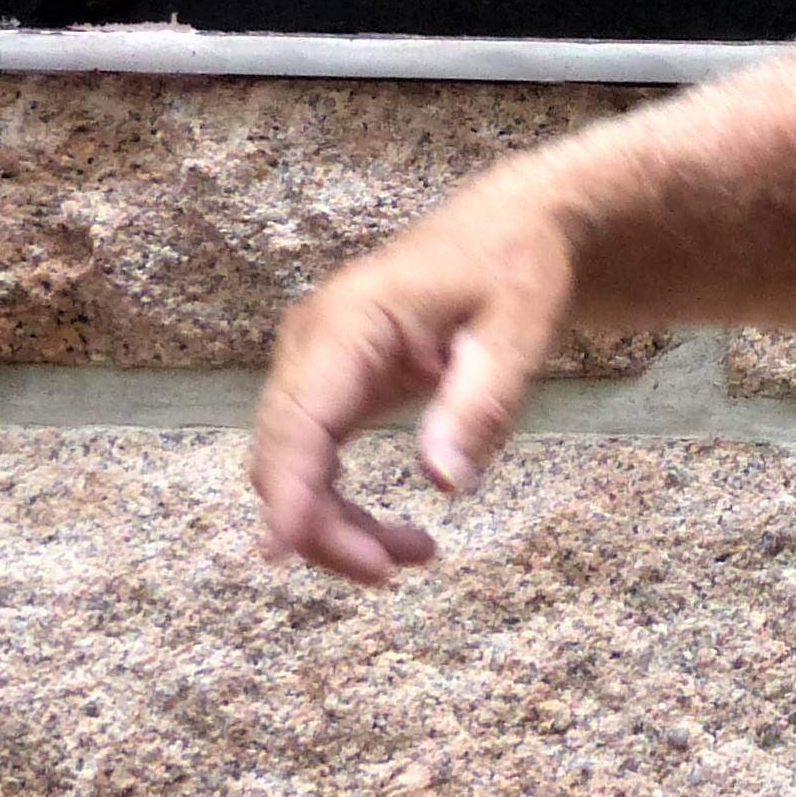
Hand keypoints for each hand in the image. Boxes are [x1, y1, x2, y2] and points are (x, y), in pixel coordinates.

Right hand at [249, 177, 575, 581]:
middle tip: (392, 570)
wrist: (514, 226)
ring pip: (291, 466)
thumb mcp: (516, 331)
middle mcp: (313, 342)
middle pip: (283, 454)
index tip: (279, 555)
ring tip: (411, 557)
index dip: (286, 491)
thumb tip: (443, 482)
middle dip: (321, 526)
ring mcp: (315, 363)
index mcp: (349, 321)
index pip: (299, 419)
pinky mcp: (331, 384)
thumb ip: (479, 404)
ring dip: (333, 525)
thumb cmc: (514, 268)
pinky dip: (340, 505)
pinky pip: (313, 458)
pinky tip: (394, 537)